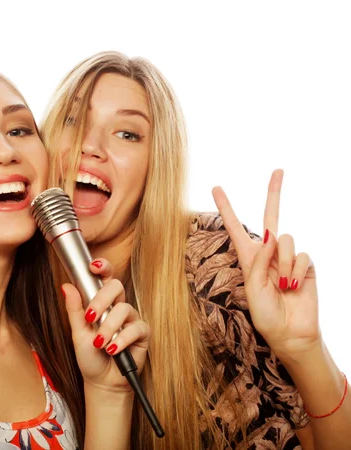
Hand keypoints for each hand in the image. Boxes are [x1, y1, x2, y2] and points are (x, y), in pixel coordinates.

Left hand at [62, 258, 149, 392]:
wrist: (102, 382)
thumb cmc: (90, 356)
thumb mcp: (77, 333)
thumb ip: (74, 310)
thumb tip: (66, 286)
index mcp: (102, 302)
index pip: (105, 278)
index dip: (103, 267)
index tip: (93, 266)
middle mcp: (118, 307)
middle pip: (117, 286)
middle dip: (101, 299)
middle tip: (90, 317)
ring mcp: (131, 319)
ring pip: (124, 309)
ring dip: (109, 328)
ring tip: (99, 344)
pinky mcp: (142, 333)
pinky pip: (135, 328)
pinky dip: (121, 340)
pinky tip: (112, 350)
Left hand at [212, 169, 319, 360]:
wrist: (290, 332)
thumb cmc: (265, 314)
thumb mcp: (253, 289)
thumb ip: (259, 261)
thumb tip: (270, 236)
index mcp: (248, 257)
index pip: (235, 227)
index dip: (226, 208)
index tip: (216, 188)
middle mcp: (268, 253)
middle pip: (271, 216)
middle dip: (274, 193)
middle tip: (278, 170)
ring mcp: (287, 258)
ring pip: (285, 240)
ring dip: (282, 263)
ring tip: (281, 284)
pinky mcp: (305, 265)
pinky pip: (301, 256)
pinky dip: (296, 271)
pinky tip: (293, 286)